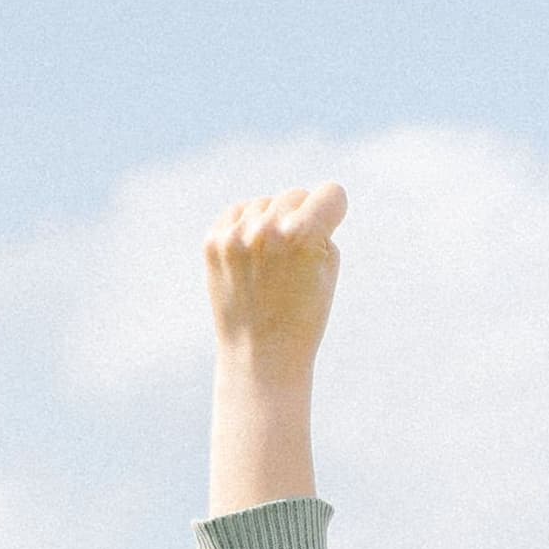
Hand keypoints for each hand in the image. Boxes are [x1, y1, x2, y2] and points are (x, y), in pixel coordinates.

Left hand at [201, 182, 347, 369]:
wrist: (260, 355)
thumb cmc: (304, 314)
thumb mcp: (328, 269)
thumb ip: (321, 226)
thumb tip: (298, 202)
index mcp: (302, 235)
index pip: (332, 193)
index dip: (335, 212)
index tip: (329, 230)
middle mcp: (266, 229)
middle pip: (296, 195)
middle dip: (301, 219)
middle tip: (298, 258)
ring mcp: (235, 235)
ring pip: (265, 202)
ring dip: (272, 222)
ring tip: (272, 262)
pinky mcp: (213, 242)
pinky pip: (238, 212)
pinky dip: (247, 227)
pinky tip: (252, 257)